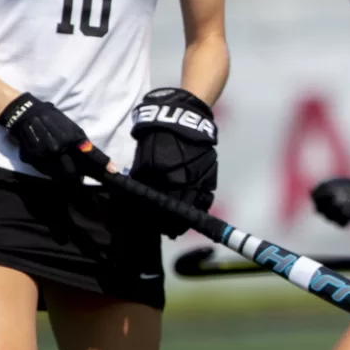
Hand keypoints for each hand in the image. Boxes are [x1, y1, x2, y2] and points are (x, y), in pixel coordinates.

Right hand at [0, 93, 97, 183]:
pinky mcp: (35, 159)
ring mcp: (46, 155)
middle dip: (80, 173)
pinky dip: (53, 170)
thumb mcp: (72, 127)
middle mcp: (60, 148)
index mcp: (73, 138)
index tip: (113, 170)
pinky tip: (53, 162)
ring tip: (66, 168)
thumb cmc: (53, 119)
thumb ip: (82, 142)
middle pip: (74, 171)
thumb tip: (92, 155)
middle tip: (82, 172)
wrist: (27, 115)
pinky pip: (47, 171)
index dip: (104, 163)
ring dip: (66, 173)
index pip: (91, 154)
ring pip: (61, 173)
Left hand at [130, 87, 217, 236]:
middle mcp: (186, 180)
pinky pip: (207, 195)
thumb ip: (142, 178)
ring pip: (195, 205)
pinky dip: (201, 206)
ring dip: (187, 219)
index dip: (156, 218)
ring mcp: (201, 177)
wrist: (183, 118)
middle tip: (167, 231)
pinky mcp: (210, 173)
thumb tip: (138, 195)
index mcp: (168, 177)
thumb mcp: (144, 156)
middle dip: (171, 223)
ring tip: (179, 228)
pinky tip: (195, 212)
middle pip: (179, 209)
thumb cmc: (159, 135)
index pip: (161, 205)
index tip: (154, 226)